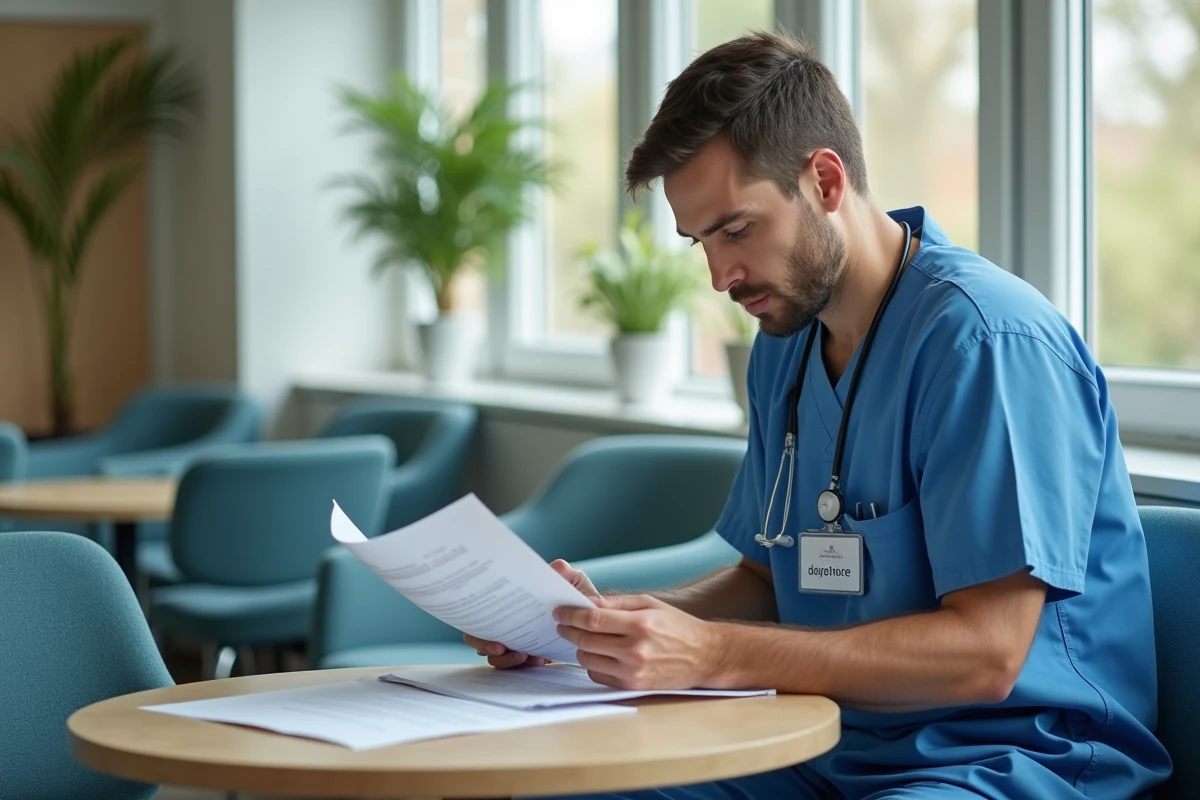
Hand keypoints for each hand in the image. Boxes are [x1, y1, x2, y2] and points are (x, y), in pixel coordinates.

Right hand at [463, 559, 598, 668]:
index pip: (481, 608)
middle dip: (482, 643)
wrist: (594, 621)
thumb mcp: (574, 582)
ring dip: (505, 659)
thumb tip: (554, 568)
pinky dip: (521, 665)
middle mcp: (507, 623)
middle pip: (476, 636)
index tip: (490, 621)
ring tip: (524, 656)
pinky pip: (512, 667)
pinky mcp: (525, 659)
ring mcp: (513, 642)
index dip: (477, 617)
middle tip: (500, 647)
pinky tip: (538, 659)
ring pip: (493, 656)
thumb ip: (566, 573)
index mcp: (511, 601)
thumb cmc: (578, 597)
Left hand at [554, 594, 713, 689]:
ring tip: (583, 638)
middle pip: (586, 641)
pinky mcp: (632, 686)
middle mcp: (635, 650)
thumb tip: (586, 603)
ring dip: (580, 647)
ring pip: (587, 660)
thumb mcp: (649, 604)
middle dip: (569, 630)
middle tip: (563, 623)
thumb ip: (616, 604)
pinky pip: (598, 675)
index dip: (571, 615)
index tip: (559, 611)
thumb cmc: (677, 626)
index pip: (593, 620)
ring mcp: (632, 672)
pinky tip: (599, 654)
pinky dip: (593, 664)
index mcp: (640, 624)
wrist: (704, 656)